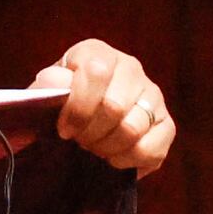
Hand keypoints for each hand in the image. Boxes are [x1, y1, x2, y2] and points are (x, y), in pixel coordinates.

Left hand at [29, 41, 173, 174]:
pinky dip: (127, 160)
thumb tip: (56, 81)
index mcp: (98, 53)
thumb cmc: (61, 109)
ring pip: (132, 129)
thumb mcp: (46, 96)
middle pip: (114, 106)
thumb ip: (47, 86)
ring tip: (95, 148)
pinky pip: (150, 148)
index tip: (64, 129)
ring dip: (107, 148)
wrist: (79, 129)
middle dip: (91, 133)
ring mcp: (152, 95)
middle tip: (80, 140)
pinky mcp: (166, 125)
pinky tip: (114, 158)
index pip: (96, 72)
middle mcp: (130, 67)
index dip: (78, 107)